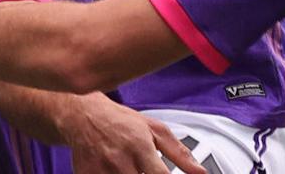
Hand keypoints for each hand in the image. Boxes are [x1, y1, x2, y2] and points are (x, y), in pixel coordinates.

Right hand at [65, 95, 206, 173]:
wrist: (83, 116)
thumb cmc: (120, 121)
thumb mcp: (154, 129)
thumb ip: (179, 153)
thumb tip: (200, 172)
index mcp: (141, 148)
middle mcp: (121, 161)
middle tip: (145, 169)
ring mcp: (102, 172)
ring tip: (133, 167)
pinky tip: (117, 170)